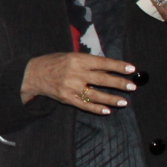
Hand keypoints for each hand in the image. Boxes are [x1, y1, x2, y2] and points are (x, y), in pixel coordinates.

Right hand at [21, 51, 136, 114]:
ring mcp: (71, 87)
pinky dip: (97, 108)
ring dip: (111, 99)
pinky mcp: (67, 98)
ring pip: (96, 95)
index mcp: (78, 59)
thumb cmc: (56, 62)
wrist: (33, 74)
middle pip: (102, 79)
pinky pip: (85, 105)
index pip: (103, 62)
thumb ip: (89, 63)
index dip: (118, 66)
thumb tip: (111, 69)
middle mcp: (75, 73)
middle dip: (119, 83)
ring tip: (124, 102)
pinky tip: (108, 110)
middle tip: (132, 86)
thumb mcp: (72, 56)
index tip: (132, 69)